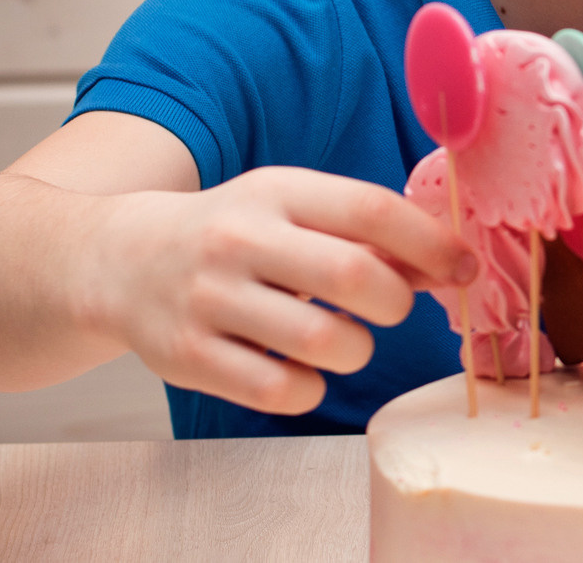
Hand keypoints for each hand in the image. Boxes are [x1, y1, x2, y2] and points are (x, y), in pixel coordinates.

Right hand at [83, 166, 476, 414]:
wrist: (119, 259)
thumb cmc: (235, 233)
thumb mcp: (294, 209)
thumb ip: (366, 233)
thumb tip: (449, 263)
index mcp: (277, 192)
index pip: (372, 210)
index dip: (431, 243)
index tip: (463, 267)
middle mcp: (240, 240)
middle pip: (355, 277)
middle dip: (396, 302)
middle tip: (391, 307)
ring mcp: (209, 300)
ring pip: (325, 342)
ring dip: (357, 349)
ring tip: (344, 339)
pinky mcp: (187, 357)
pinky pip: (280, 391)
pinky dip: (309, 387)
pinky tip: (299, 368)